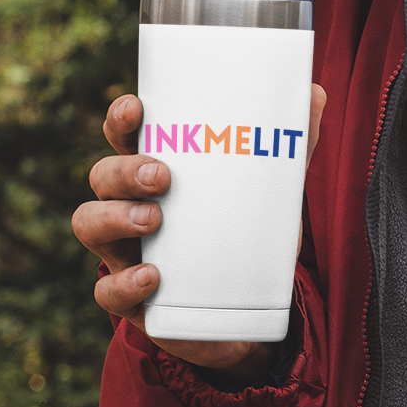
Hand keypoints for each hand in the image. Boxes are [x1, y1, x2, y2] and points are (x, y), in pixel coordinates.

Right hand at [72, 84, 326, 383]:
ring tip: (152, 218)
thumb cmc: (245, 235)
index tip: (137, 108)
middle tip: (162, 175)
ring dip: (113, 217)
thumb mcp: (270, 191)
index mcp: (156, 174)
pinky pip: (107, 290)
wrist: (249, 313)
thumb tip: (317, 93)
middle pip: (102, 177)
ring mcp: (125, 252)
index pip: (125, 138)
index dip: (121, 120)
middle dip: (124, 170)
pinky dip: (123, 282)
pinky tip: (151, 275)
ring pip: (90, 224)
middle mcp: (130, 207)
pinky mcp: (133, 299)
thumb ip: (293, 146)